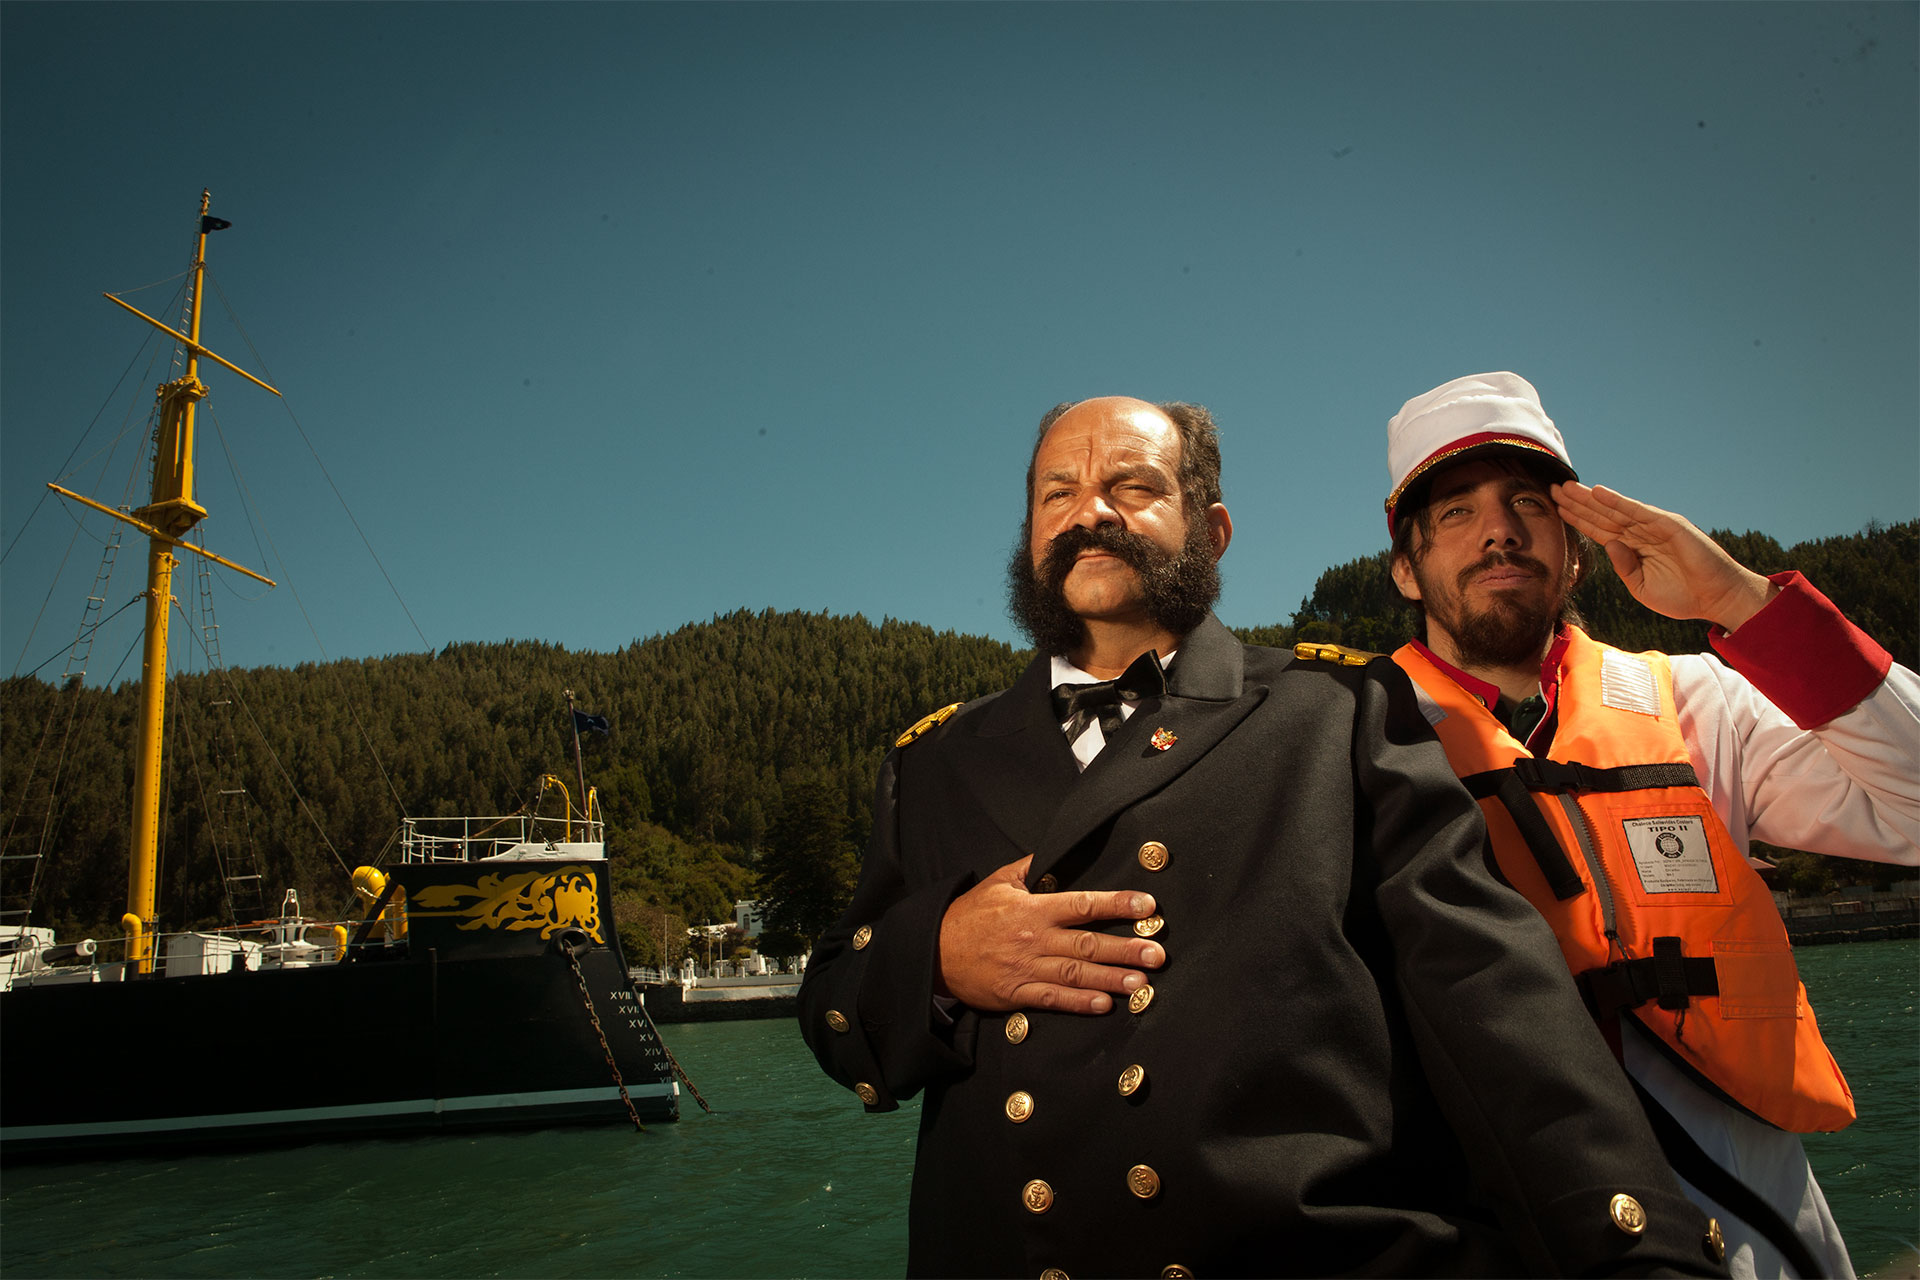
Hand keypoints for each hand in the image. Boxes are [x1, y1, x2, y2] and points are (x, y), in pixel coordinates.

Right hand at [935, 855, 1162, 1014]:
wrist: (933, 951)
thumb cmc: (969, 914)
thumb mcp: (999, 882)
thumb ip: (1030, 867)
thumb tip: (1056, 851)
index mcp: (1034, 909)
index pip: (1083, 904)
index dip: (1117, 904)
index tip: (1147, 906)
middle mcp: (1035, 939)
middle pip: (1088, 943)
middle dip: (1125, 948)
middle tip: (1158, 953)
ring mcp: (1027, 969)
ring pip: (1076, 974)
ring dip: (1111, 978)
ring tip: (1142, 982)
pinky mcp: (1017, 994)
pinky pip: (1053, 1000)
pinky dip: (1079, 1003)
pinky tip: (1104, 1005)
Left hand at [1552, 481, 1775, 630]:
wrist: (1716, 598)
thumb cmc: (1682, 596)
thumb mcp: (1642, 588)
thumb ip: (1623, 568)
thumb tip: (1609, 544)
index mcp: (1632, 549)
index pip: (1598, 530)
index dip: (1577, 519)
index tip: (1555, 509)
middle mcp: (1640, 534)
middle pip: (1601, 515)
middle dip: (1577, 503)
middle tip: (1552, 489)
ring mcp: (1654, 527)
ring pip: (1615, 510)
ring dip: (1590, 498)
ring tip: (1567, 488)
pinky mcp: (1669, 525)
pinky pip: (1638, 512)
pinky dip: (1618, 501)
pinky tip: (1597, 492)